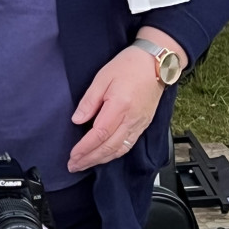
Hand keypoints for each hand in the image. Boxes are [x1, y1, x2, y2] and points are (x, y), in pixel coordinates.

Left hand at [67, 47, 166, 173]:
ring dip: (101, 160)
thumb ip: (89, 101)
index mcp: (119, 106)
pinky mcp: (144, 125)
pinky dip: (114, 154)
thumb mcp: (102, 77)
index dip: (84, 148)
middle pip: (109, 147)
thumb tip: (77, 120)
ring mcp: (140, 124)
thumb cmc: (128, 66)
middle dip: (90, 159)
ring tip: (85, 164)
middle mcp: (131, 119)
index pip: (99, 134)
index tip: (72, 156)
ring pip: (119, 150)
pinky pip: (128, 145)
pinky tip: (104, 156)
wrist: (156, 63)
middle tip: (74, 166)